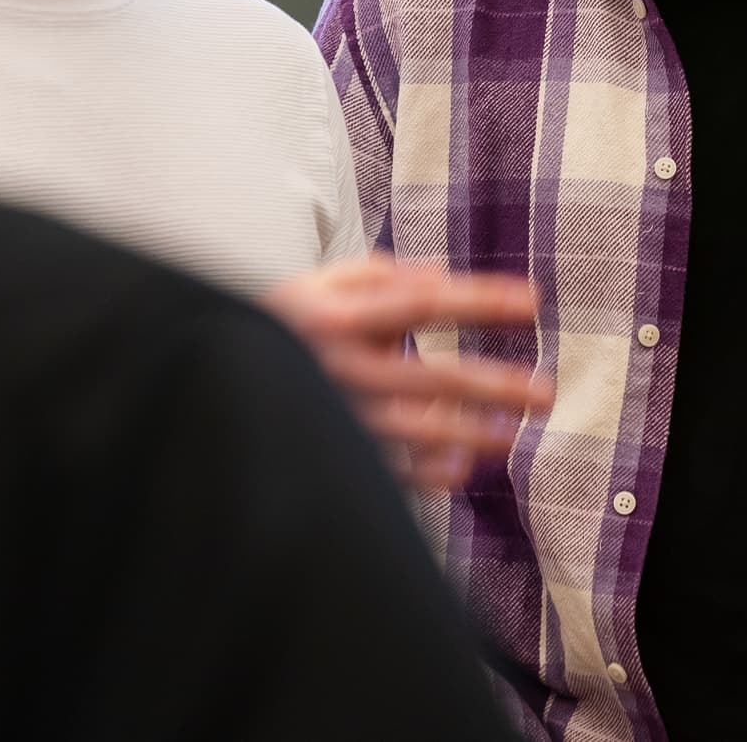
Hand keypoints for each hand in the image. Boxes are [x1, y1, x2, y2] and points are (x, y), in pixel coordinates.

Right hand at [263, 252, 554, 490]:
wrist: (199, 374)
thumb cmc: (269, 324)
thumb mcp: (310, 285)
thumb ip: (372, 275)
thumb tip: (437, 276)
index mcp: (337, 317)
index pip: (423, 302)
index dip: (481, 300)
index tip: (533, 300)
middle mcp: (341, 369)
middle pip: (434, 378)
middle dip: (496, 386)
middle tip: (547, 394)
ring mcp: (338, 417)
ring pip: (419, 432)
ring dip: (474, 433)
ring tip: (514, 431)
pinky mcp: (331, 452)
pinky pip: (390, 471)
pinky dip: (429, 471)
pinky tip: (463, 465)